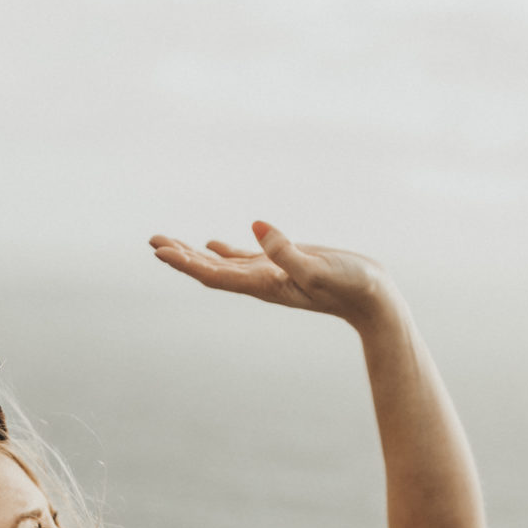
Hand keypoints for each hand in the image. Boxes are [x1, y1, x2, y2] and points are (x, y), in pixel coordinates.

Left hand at [149, 220, 387, 324]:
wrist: (374, 301)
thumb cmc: (352, 286)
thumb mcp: (318, 267)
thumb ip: (286, 251)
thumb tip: (255, 227)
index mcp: (264, 284)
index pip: (214, 274)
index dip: (186, 263)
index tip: (160, 251)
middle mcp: (260, 282)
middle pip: (210, 269)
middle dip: (180, 256)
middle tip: (152, 241)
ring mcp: (271, 274)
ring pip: (223, 263)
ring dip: (194, 253)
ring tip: (167, 242)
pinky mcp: (284, 265)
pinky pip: (246, 258)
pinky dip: (224, 251)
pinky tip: (211, 244)